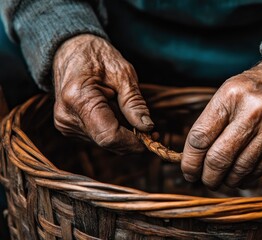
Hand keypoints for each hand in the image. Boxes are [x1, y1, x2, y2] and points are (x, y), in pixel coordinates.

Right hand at [53, 34, 153, 152]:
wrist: (71, 51)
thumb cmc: (98, 56)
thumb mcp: (123, 73)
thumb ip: (134, 103)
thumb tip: (147, 127)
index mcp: (78, 98)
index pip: (109, 136)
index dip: (133, 142)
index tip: (153, 137)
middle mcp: (67, 116)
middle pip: (108, 141)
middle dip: (132, 138)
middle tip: (150, 128)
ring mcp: (66, 124)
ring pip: (104, 141)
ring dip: (122, 132)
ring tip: (124, 107)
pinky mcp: (69, 128)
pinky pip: (98, 136)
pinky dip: (113, 128)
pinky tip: (114, 111)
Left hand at [181, 60, 261, 188]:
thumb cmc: (255, 88)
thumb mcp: (228, 92)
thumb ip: (210, 122)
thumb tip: (194, 157)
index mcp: (232, 96)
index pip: (201, 137)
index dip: (190, 160)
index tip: (188, 170)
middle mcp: (254, 114)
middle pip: (219, 159)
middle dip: (207, 177)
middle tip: (205, 180)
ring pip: (241, 171)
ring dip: (228, 180)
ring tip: (223, 179)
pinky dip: (249, 177)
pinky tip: (244, 172)